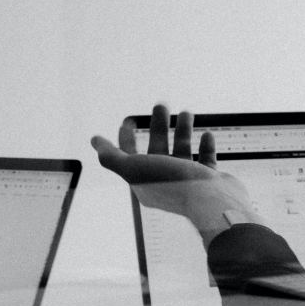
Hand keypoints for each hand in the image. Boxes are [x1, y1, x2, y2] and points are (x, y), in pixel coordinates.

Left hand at [91, 104, 262, 243]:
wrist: (210, 201)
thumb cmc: (171, 183)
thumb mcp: (133, 168)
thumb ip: (111, 156)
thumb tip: (94, 141)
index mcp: (145, 182)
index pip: (130, 157)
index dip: (126, 138)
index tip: (128, 119)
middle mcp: (166, 182)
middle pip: (157, 149)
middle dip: (158, 126)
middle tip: (161, 105)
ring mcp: (189, 182)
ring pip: (182, 152)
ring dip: (183, 131)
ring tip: (187, 112)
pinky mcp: (210, 181)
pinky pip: (206, 161)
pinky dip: (206, 146)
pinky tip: (207, 134)